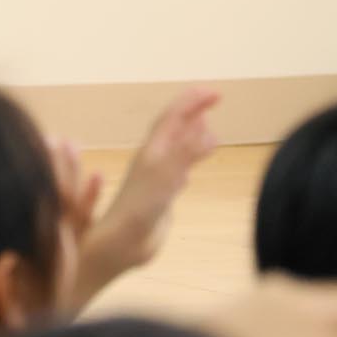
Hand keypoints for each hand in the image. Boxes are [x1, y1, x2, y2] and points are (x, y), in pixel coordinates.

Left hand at [73, 89, 221, 290]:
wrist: (120, 244)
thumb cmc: (137, 208)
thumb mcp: (165, 176)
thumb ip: (187, 153)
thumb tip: (210, 130)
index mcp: (152, 151)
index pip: (174, 117)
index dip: (193, 101)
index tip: (216, 92)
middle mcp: (153, 161)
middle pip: (174, 128)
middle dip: (193, 111)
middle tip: (214, 98)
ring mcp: (156, 179)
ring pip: (175, 150)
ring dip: (190, 135)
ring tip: (206, 126)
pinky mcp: (159, 199)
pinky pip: (175, 174)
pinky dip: (186, 165)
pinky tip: (189, 171)